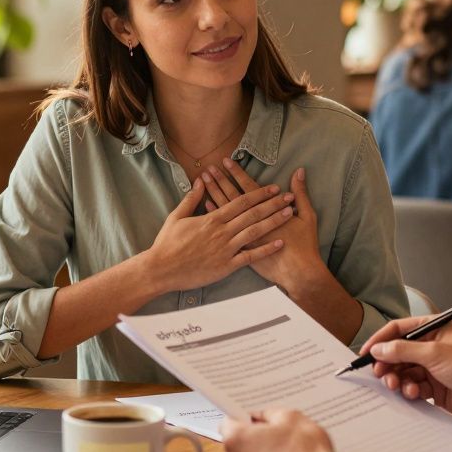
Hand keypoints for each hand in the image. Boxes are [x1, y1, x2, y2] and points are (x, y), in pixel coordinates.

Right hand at [143, 178, 294, 291]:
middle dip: (272, 204)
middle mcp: (222, 231)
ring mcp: (225, 249)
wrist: (162, 269)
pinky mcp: (226, 266)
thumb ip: (190, 199)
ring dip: (273, 221)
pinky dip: (266, 249)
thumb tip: (198, 182)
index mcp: (212, 219)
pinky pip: (250, 256)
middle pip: (252, 214)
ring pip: (255, 232)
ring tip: (289, 214)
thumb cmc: (167, 244)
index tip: (273, 188)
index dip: (259, 194)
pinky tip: (279, 243)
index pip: (240, 202)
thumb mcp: (176, 217)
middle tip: (289, 197)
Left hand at [203, 160, 326, 291]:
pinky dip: (216, 217)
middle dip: (221, 181)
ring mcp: (244, 236)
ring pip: (226, 212)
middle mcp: (252, 222)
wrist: (298, 274)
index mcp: (267, 211)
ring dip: (215, 195)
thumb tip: (299, 172)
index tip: (226, 161)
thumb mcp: (308, 217)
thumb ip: (302, 193)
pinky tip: (206, 207)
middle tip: (209, 168)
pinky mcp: (240, 249)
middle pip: (232, 197)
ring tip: (205, 182)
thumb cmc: (305, 246)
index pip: (248, 188)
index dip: (237, 173)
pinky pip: (223, 229)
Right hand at [361, 316, 451, 424]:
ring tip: (397, 387)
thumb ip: (404, 351)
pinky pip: (414, 388)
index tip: (365, 353)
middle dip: (387, 365)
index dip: (380, 341)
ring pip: (404, 373)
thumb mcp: (436, 353)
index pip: (399, 330)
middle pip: (398, 354)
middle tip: (379, 375)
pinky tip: (415, 395)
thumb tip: (379, 349)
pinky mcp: (436, 388)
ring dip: (398, 380)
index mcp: (433, 329)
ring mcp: (434, 368)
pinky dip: (410, 392)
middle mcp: (432, 347)